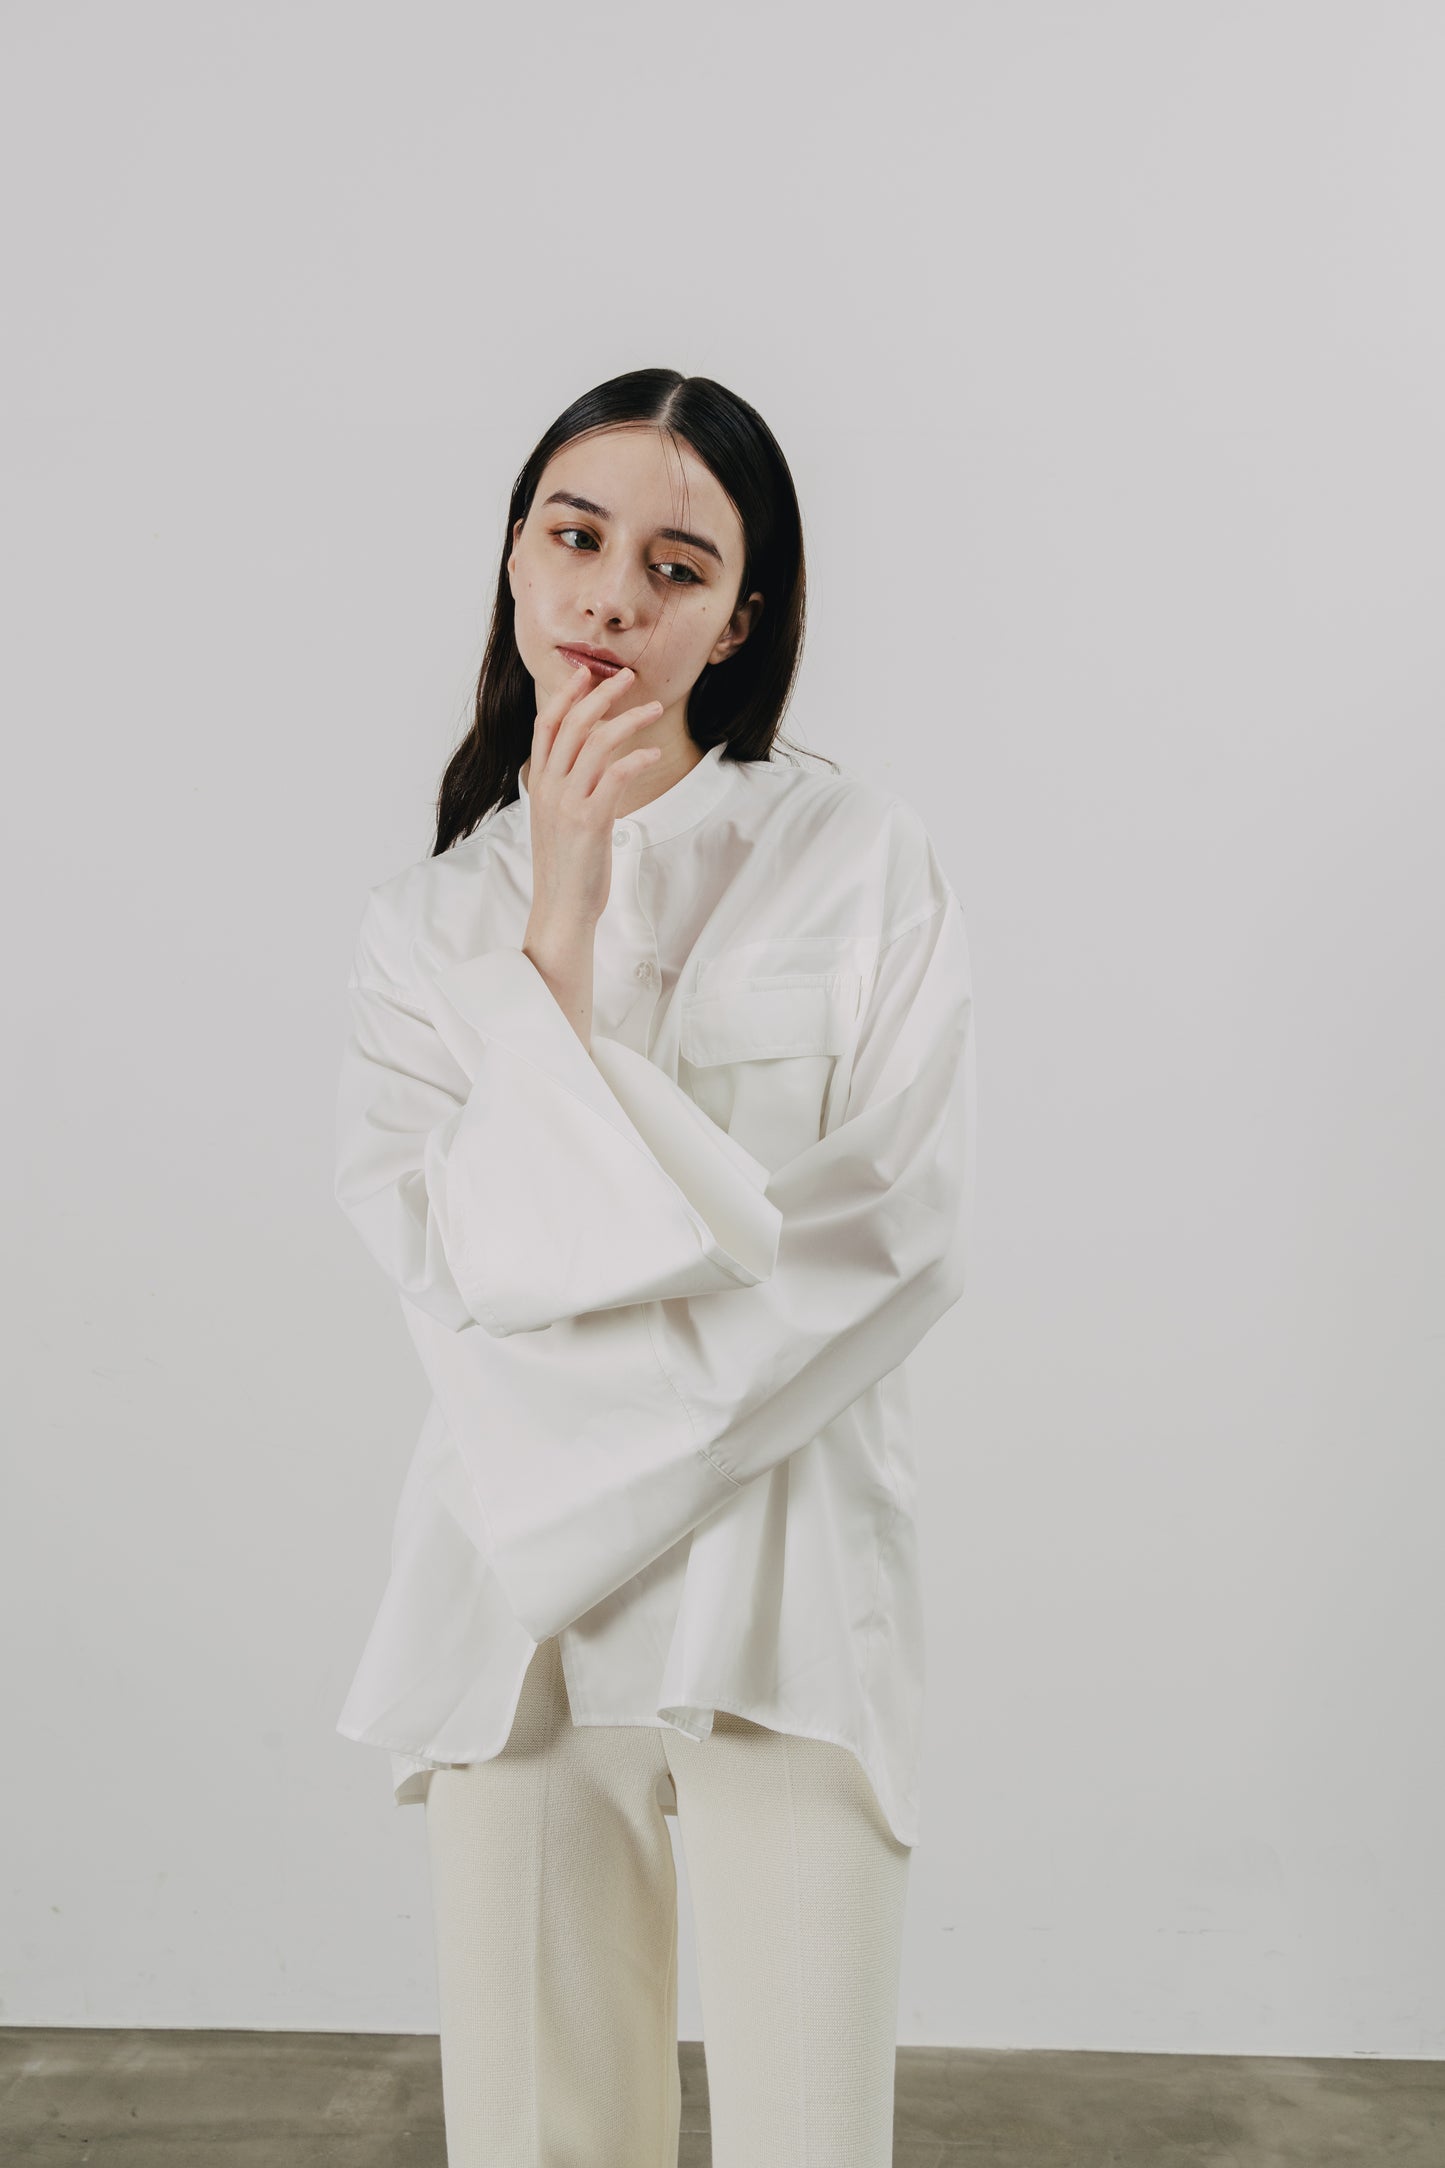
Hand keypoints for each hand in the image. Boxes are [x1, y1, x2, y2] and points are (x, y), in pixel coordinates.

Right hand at [524, 662, 663, 934]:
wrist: (562, 907)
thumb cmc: (567, 864)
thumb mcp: (558, 817)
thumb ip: (568, 785)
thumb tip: (590, 757)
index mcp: (538, 784)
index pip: (547, 725)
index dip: (567, 695)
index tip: (586, 673)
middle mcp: (549, 788)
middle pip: (573, 724)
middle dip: (602, 694)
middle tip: (628, 677)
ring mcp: (567, 803)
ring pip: (597, 743)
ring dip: (629, 720)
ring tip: (653, 710)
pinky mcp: (590, 821)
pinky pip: (615, 776)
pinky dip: (637, 759)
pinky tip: (654, 755)